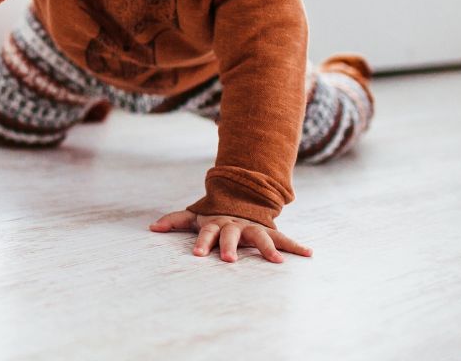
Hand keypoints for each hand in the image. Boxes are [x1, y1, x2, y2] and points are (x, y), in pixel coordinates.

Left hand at [148, 209, 312, 263]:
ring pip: (261, 236)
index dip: (201, 242)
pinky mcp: (269, 231)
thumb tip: (151, 228)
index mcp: (216, 222)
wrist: (242, 198)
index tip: (196, 254)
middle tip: (227, 260)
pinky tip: (309, 254)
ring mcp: (253, 227)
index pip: (206, 232)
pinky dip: (296, 246)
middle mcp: (235, 225)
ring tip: (277, 262)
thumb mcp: (195, 216)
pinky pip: (284, 239)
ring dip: (268, 249)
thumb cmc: (214, 215)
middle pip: (232, 235)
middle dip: (229, 246)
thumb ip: (175, 220)